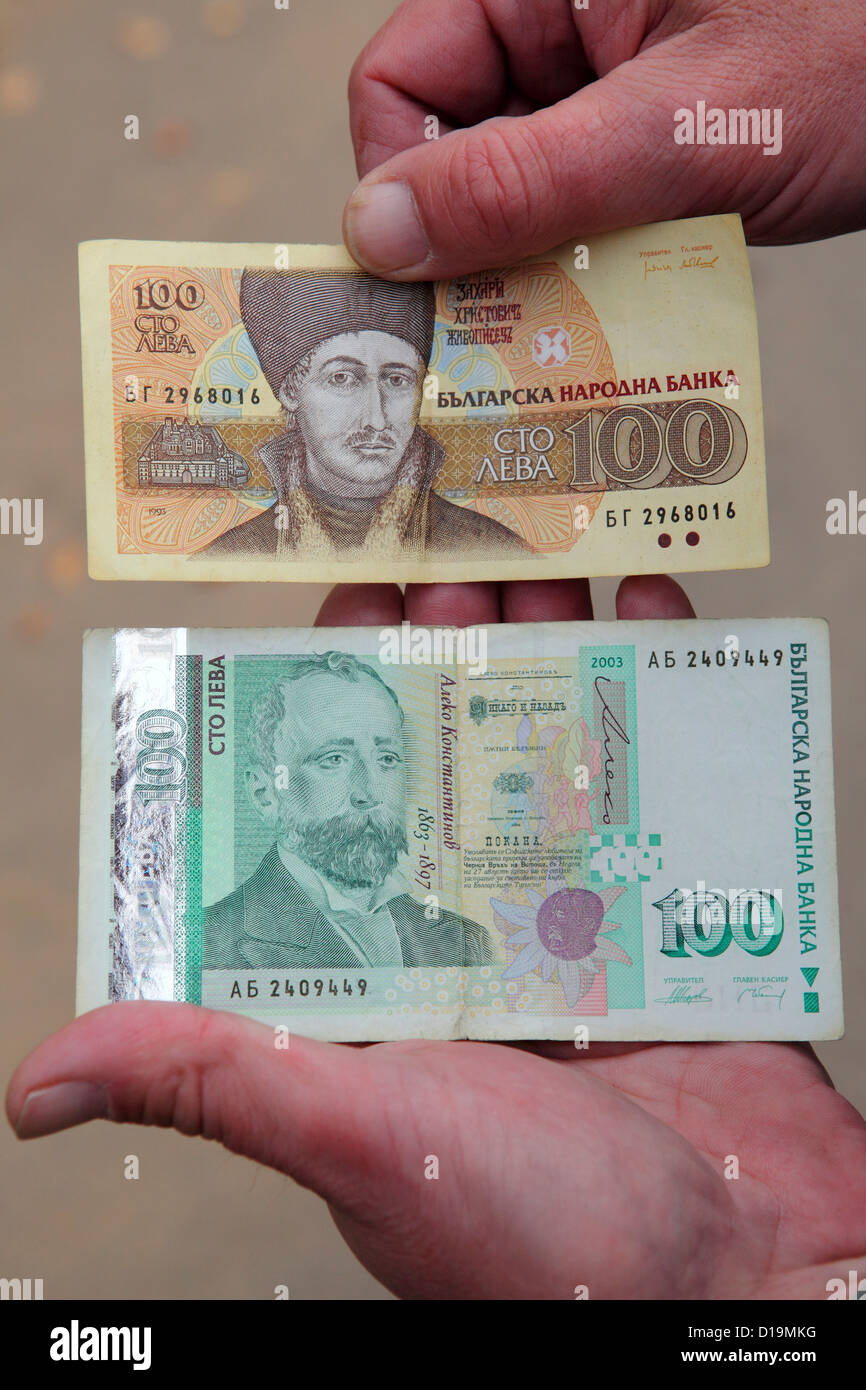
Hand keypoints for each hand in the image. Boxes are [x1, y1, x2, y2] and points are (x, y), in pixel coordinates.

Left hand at [7, 576, 865, 1298]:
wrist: (744, 1291)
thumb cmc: (549, 1247)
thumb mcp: (361, 1138)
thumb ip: (220, 1077)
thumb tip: (43, 1081)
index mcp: (385, 978)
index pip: (338, 805)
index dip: (336, 702)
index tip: (350, 608)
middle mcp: (475, 944)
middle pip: (452, 762)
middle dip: (456, 655)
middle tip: (460, 561)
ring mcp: (584, 926)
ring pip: (557, 759)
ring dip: (556, 658)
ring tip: (556, 564)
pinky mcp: (678, 926)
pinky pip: (670, 786)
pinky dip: (668, 698)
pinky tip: (656, 623)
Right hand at [342, 0, 865, 277]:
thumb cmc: (862, 56)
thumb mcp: (681, 127)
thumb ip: (525, 181)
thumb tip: (382, 229)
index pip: (399, 81)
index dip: (399, 185)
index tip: (427, 277)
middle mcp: (561, 27)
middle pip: (451, 150)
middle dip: (477, 242)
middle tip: (506, 323)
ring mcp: (604, 88)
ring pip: (513, 197)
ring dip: (539, 267)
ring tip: (587, 306)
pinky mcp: (642, 143)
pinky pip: (576, 216)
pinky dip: (590, 269)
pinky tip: (625, 296)